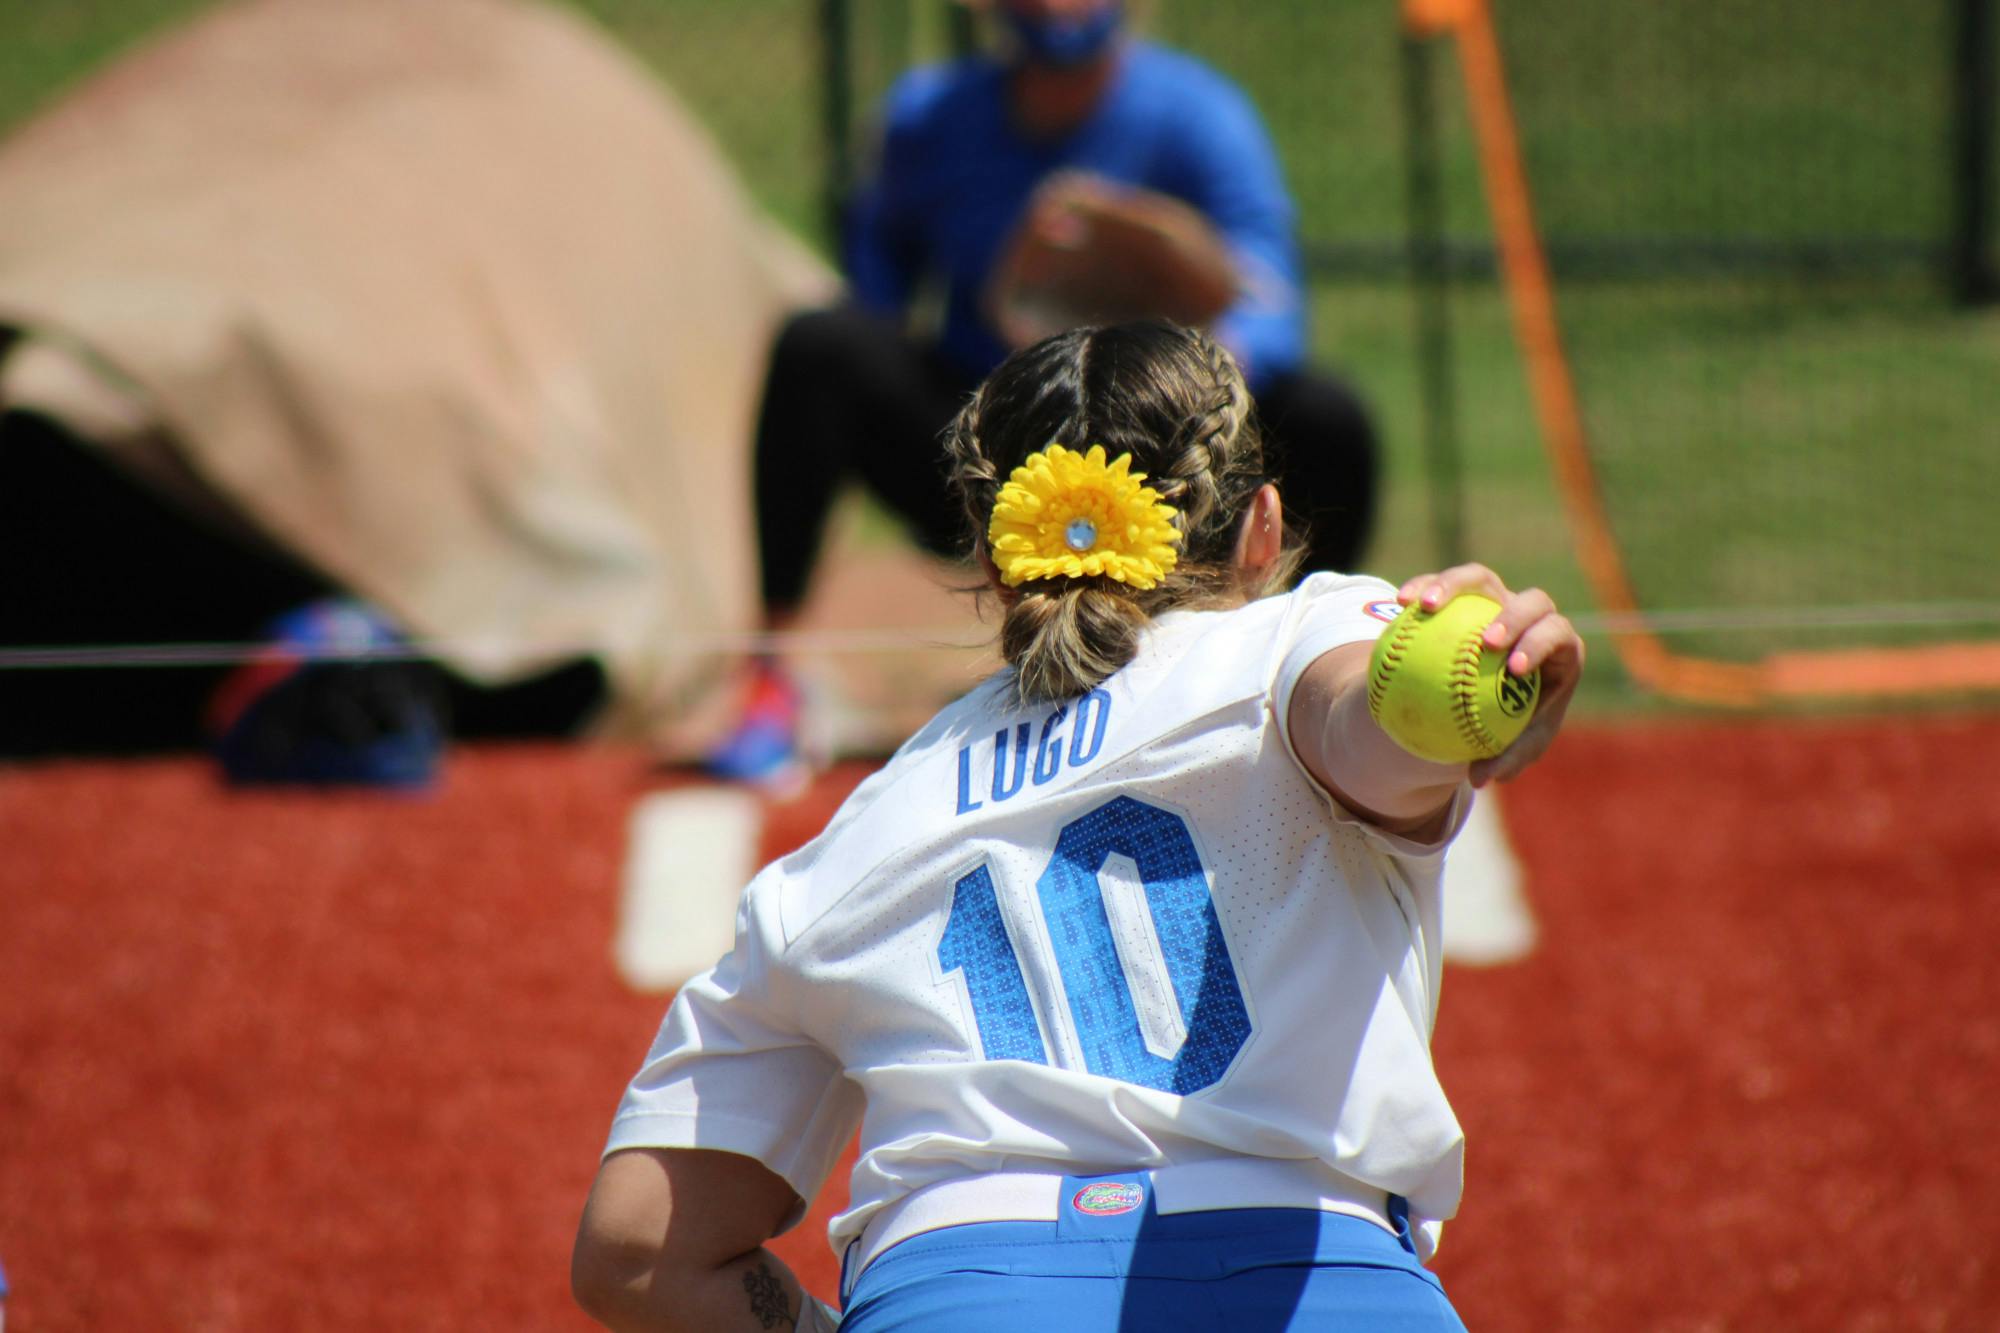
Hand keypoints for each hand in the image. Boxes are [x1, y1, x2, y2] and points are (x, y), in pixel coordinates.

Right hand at [1396, 563, 1584, 786]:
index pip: (1558, 635)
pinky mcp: (1465, 593)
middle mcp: (1531, 617)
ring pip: (1480, 578)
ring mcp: (1497, 600)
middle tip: (1484, 642)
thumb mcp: (1514, 745)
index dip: (1540, 644)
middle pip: (1532, 600)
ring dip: (1454, 585)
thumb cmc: (1511, 723)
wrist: (1487, 694)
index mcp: (1558, 649)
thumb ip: (1504, 758)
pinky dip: (1422, 588)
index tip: (1513, 669)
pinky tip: (1400, 602)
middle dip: (1512, 616)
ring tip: (1425, 605)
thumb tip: (1479, 778)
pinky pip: (1442, 584)